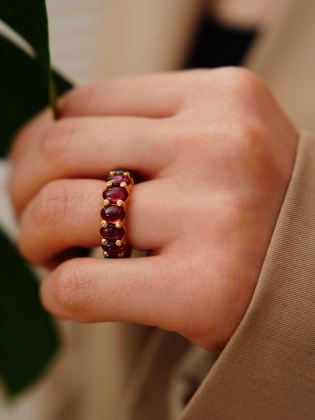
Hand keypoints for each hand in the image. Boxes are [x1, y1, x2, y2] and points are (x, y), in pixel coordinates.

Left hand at [9, 68, 297, 350]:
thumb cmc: (264, 213)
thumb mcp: (222, 146)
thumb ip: (151, 134)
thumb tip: (51, 148)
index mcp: (223, 99)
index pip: (86, 102)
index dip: (42, 140)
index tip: (37, 172)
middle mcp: (222, 145)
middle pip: (61, 148)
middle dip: (22, 186)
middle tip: (32, 217)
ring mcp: (216, 215)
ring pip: (58, 208)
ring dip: (34, 237)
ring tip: (51, 254)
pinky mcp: (206, 289)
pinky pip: (82, 284)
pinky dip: (58, 292)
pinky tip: (71, 294)